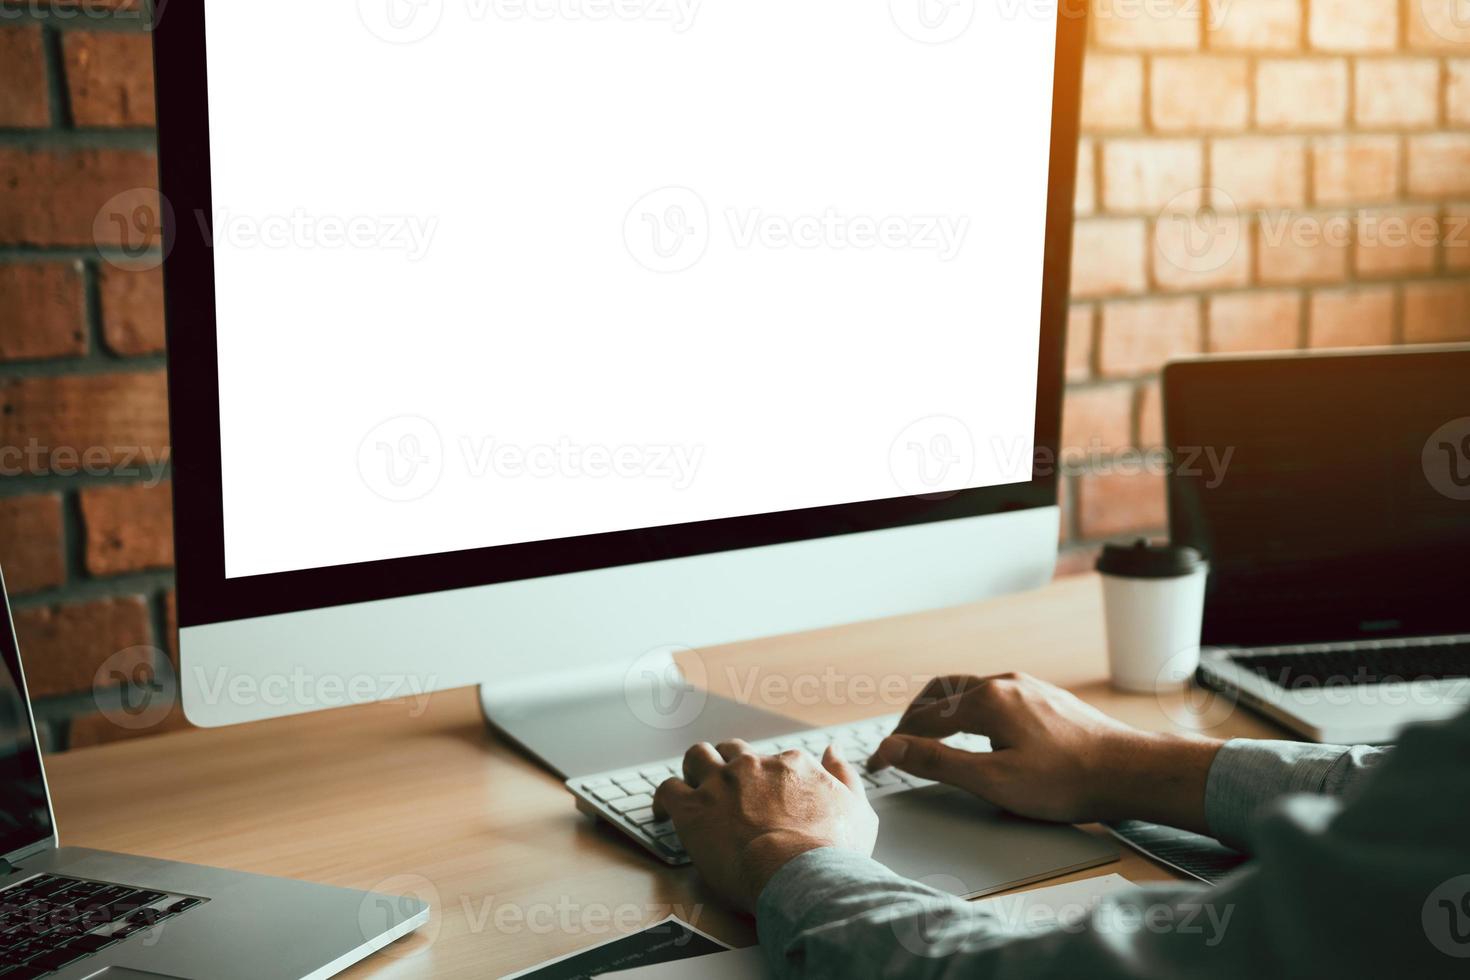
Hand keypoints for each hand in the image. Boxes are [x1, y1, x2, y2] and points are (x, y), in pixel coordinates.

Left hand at [654, 740, 878, 911]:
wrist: (802, 875)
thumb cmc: (833, 853)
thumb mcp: (859, 811)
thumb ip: (845, 775)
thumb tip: (834, 750)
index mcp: (791, 765)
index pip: (772, 760)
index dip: (765, 777)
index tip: (763, 795)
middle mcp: (754, 766)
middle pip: (731, 751)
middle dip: (726, 764)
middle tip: (723, 787)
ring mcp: (721, 784)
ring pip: (697, 757)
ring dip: (694, 770)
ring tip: (692, 788)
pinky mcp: (694, 808)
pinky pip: (667, 789)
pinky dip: (664, 798)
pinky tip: (664, 810)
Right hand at [869, 672, 1222, 831]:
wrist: (1130, 772)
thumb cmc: (1066, 781)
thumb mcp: (993, 781)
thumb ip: (938, 762)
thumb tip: (893, 748)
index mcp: (986, 700)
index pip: (924, 719)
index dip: (896, 741)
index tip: (877, 762)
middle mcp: (1004, 683)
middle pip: (942, 692)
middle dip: (914, 716)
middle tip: (898, 741)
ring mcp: (1027, 686)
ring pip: (970, 690)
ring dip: (942, 709)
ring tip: (930, 732)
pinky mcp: (1045, 697)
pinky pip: (995, 694)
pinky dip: (970, 709)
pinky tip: (980, 731)